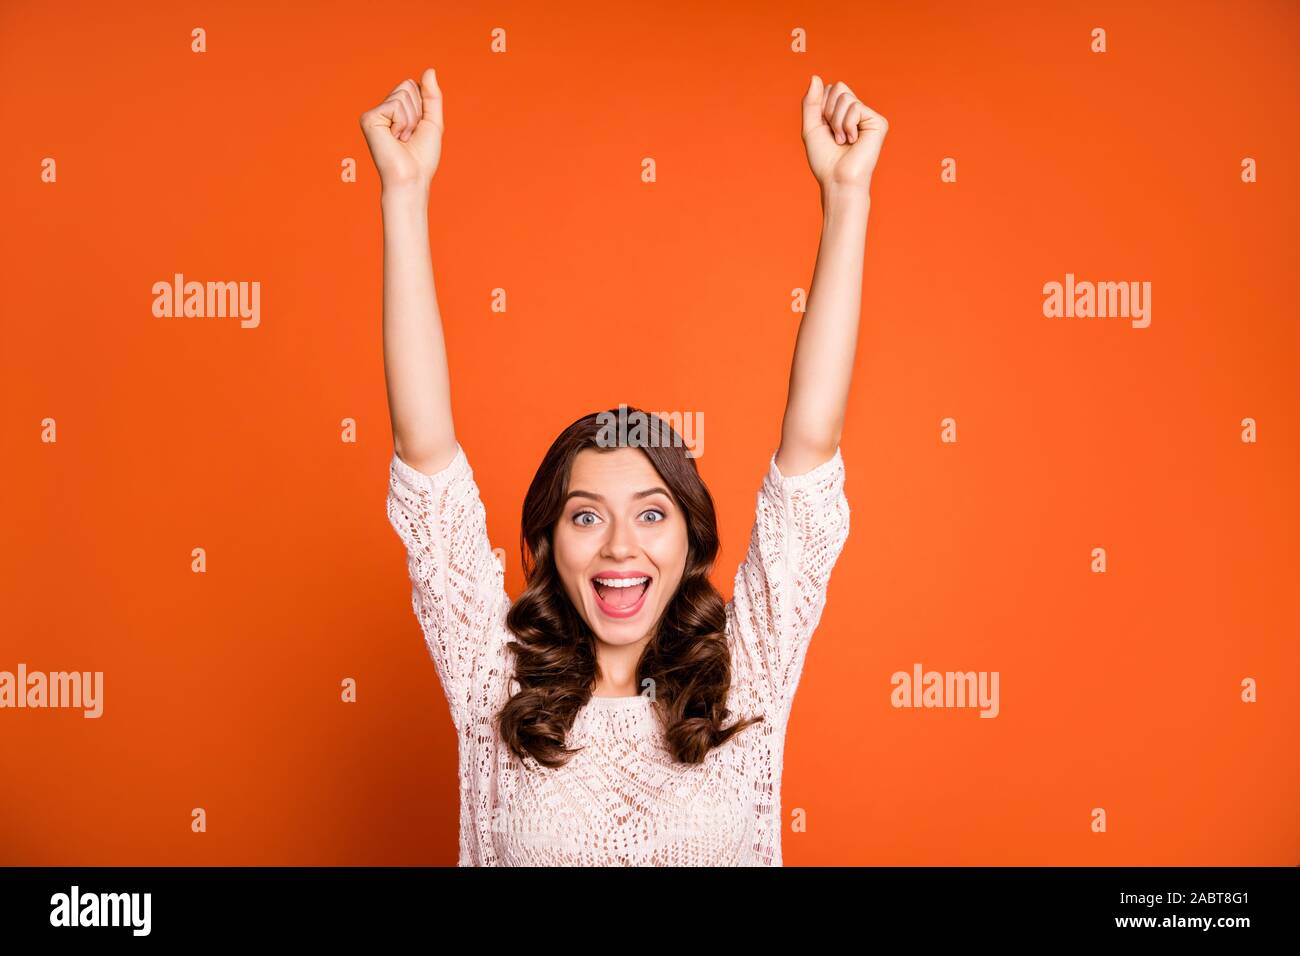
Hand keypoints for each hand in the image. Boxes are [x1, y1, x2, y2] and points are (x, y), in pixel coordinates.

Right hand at [359, 67, 443, 191]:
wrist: (412, 178)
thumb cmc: (422, 157)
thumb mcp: (433, 122)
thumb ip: (432, 96)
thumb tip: (429, 70)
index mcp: (395, 110)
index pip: (413, 86)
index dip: (423, 107)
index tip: (417, 130)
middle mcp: (382, 109)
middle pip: (408, 85)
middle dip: (418, 111)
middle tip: (410, 135)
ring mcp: (374, 113)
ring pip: (403, 94)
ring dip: (411, 120)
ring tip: (402, 138)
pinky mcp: (369, 118)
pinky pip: (396, 104)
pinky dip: (402, 122)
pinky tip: (395, 138)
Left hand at [801, 75, 887, 192]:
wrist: (837, 180)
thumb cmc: (825, 160)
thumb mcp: (811, 127)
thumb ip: (811, 102)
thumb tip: (815, 77)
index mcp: (843, 112)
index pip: (830, 89)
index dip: (821, 108)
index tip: (825, 130)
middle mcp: (857, 112)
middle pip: (838, 87)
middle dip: (828, 112)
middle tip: (835, 135)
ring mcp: (868, 116)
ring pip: (845, 97)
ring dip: (837, 122)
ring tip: (843, 140)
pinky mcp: (878, 122)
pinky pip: (855, 107)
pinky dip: (847, 125)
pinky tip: (853, 140)